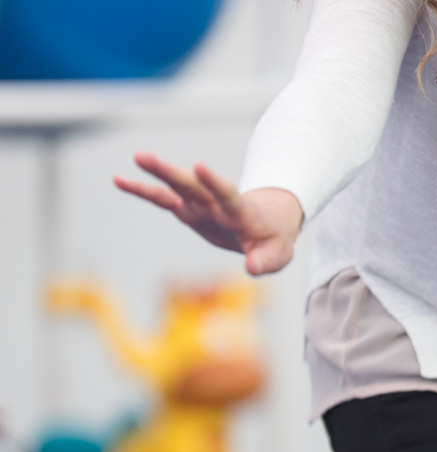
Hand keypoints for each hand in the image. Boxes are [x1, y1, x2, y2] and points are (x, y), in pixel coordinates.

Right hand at [114, 153, 302, 275]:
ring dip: (156, 174)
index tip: (199, 166)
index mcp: (240, 212)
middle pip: (192, 186)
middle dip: (170, 173)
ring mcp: (201, 206)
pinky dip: (143, 191)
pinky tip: (119, 180)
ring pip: (176, 187)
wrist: (269, 223)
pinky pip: (163, 199)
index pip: (227, 195)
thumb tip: (252, 268)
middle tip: (144, 157)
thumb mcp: (277, 255)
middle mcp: (217, 204)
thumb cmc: (274, 240)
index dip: (214, 182)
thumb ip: (266, 261)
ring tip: (135, 158)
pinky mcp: (189, 211)